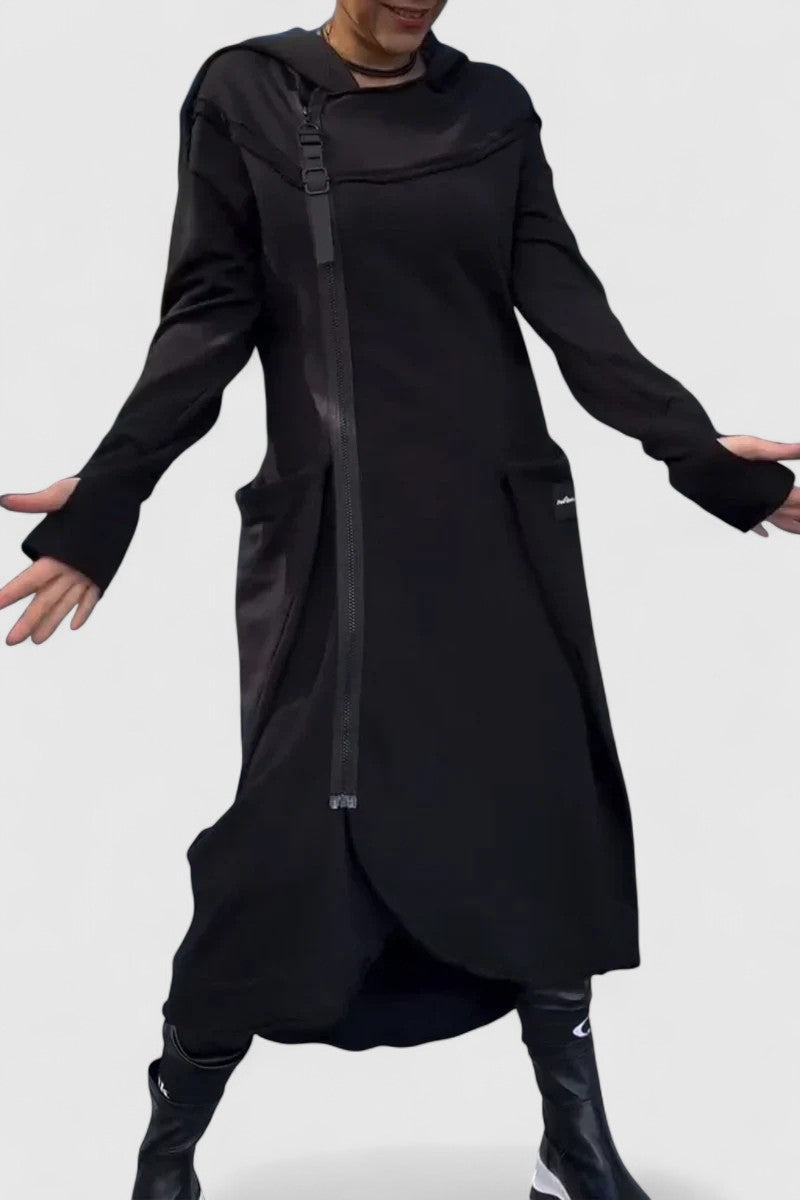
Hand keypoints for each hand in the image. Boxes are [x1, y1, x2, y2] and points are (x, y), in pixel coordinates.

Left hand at [0, 478, 99, 644]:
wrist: (123, 490)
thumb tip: (3, 499)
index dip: (11, 593)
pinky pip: (92, 596)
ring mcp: (92, 571)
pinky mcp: (104, 570)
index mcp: (61, 552)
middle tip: (11, 640)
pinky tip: (74, 626)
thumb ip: (31, 502)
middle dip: (29, 621)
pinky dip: (84, 611)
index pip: (31, 579)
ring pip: (68, 603)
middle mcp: (76, 567)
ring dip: (53, 623)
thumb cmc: (89, 490)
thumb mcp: (59, 494)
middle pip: (47, 600)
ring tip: (37, 641)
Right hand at [716, 435, 799, 536]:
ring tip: (799, 530)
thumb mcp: (754, 446)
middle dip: (799, 516)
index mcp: (766, 487)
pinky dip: (761, 529)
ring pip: (775, 522)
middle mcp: (757, 503)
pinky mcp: (734, 510)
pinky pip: (752, 524)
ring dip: (789, 526)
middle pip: (790, 514)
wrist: (691, 459)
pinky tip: (766, 534)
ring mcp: (745, 509)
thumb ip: (782, 450)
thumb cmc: (718, 450)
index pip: (797, 500)